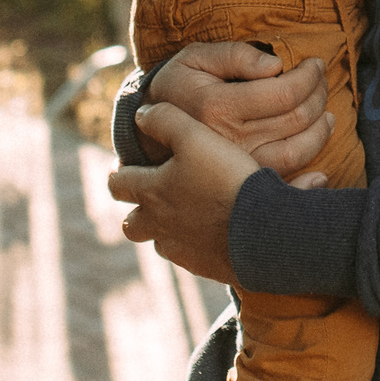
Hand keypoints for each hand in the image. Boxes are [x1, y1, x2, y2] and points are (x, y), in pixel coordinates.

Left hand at [108, 104, 262, 282]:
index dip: (118, 174)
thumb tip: (140, 114)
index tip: (126, 167)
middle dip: (136, 210)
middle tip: (151, 197)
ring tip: (187, 214)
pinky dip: (195, 245)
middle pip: (130, 225)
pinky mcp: (203, 266)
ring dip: (166, 229)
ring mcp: (180, 250)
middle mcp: (159, 226)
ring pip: (160, 242)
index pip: (117, 184)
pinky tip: (214, 232)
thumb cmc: (226, 178)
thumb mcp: (195, 136)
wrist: (261, 227)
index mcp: (152, 192)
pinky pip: (189, 256)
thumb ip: (164, 120)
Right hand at [144, 41, 332, 173]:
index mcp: (217, 106)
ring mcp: (237, 165)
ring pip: (298, 149)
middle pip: (296, 118)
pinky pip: (288, 178)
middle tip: (320, 80)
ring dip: (321, 126)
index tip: (315, 63)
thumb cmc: (179, 86)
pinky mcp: (242, 181)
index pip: (284, 91)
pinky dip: (313, 159)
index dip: (309, 75)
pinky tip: (318, 139)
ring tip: (324, 108)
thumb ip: (233, 55)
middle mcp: (229, 140)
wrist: (151, 131)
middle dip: (318, 94)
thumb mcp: (194, 58)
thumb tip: (275, 66)